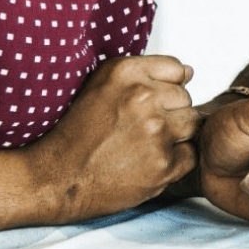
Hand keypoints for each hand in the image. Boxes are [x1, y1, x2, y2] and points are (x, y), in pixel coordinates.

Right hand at [25, 55, 199, 222]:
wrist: (56, 178)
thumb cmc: (76, 134)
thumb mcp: (100, 85)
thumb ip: (144, 73)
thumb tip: (190, 73)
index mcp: (125, 72)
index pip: (178, 70)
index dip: (164, 88)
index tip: (147, 103)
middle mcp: (143, 97)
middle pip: (185, 98)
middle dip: (170, 112)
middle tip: (140, 129)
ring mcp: (156, 131)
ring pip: (192, 124)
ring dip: (175, 135)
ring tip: (145, 145)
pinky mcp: (163, 164)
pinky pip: (190, 154)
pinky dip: (175, 161)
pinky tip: (148, 162)